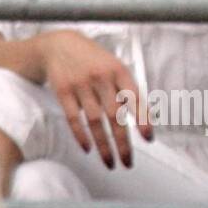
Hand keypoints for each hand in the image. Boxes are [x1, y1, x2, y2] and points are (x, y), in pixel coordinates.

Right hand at [36, 29, 149, 167]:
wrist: (59, 44)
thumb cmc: (93, 60)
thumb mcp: (113, 65)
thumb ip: (126, 89)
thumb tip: (144, 120)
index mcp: (118, 70)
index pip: (134, 98)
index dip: (142, 118)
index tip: (148, 139)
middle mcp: (100, 77)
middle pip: (114, 115)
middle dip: (122, 143)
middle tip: (128, 163)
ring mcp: (80, 84)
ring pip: (94, 121)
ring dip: (103, 145)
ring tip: (110, 163)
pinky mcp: (63, 91)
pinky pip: (73, 119)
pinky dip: (81, 136)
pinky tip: (88, 149)